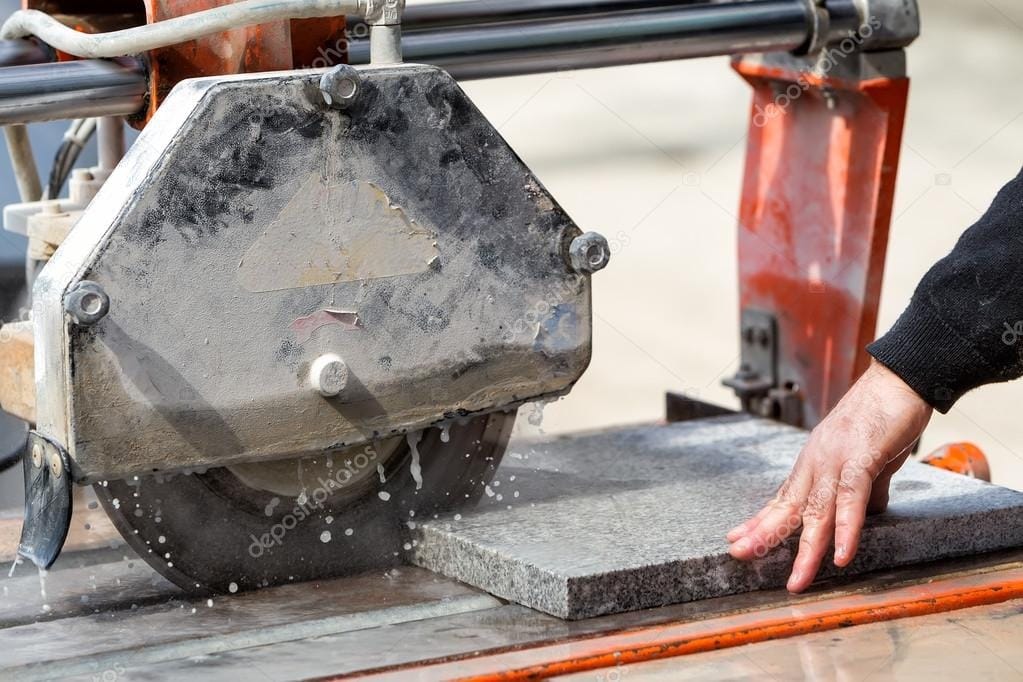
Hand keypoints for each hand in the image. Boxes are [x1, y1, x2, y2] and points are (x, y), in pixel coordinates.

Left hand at [726, 359, 932, 592]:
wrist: (900, 378)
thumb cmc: (883, 417)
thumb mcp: (869, 461)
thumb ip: (864, 488)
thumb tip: (867, 513)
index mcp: (814, 462)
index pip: (782, 498)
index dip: (760, 521)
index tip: (737, 540)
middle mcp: (817, 461)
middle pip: (788, 506)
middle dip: (764, 535)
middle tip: (740, 556)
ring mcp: (837, 459)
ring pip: (816, 510)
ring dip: (807, 548)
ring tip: (797, 580)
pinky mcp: (863, 456)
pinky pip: (851, 498)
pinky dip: (846, 528)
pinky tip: (841, 555)